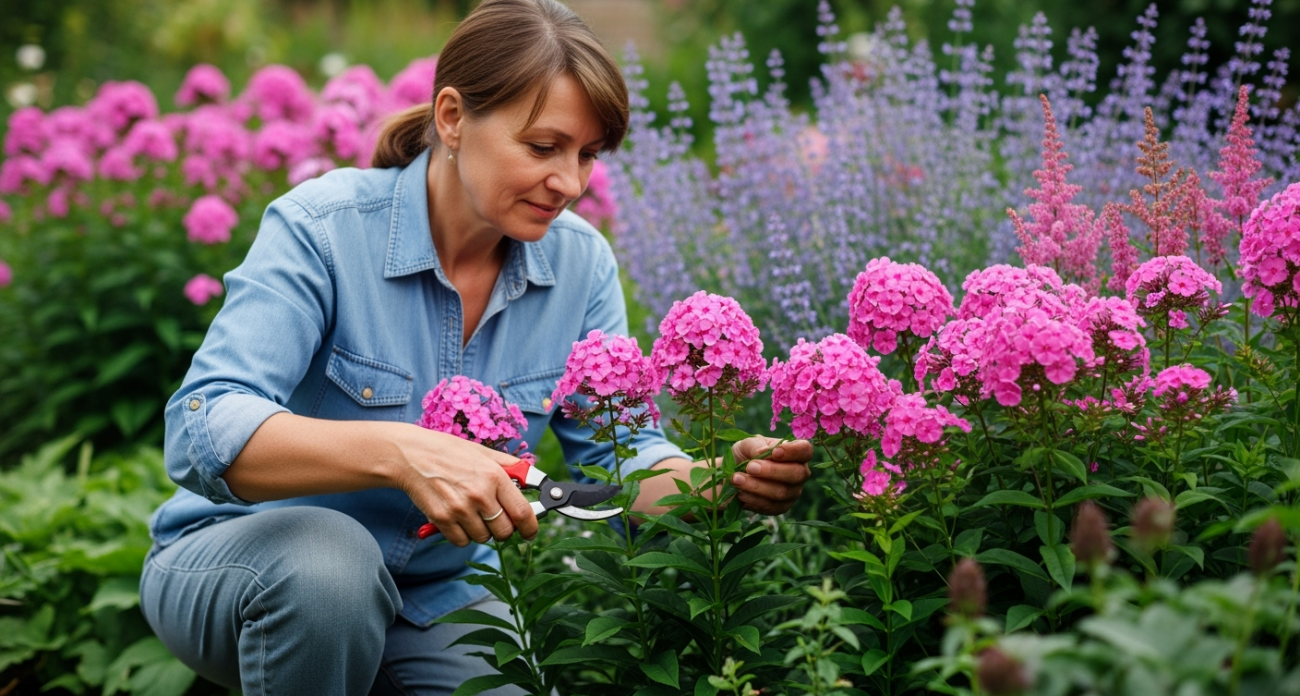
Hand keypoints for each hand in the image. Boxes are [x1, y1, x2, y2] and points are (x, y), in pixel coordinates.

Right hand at [391, 426, 537, 546]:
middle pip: (505, 531)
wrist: (411, 455)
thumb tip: (534, 479)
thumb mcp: (484, 453)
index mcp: (495, 476)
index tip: (530, 531)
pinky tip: (457, 518)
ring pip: (483, 538)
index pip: (523, 513)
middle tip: (496, 518)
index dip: (530, 527)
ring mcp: (459, 509)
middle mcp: (479, 494)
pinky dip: (462, 535)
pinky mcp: (441, 519)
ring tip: (472, 512)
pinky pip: (462, 541)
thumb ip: (511, 467)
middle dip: (504, 529)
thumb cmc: (449, 452)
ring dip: (482, 530)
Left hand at [730, 436, 812, 515]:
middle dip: (772, 471)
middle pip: (797, 474)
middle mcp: (799, 473)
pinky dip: (753, 499)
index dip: (793, 452)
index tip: (774, 452)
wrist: (732, 476)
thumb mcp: (747, 444)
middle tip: (750, 467)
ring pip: (781, 492)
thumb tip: (764, 453)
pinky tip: (740, 493)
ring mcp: (792, 493)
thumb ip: (756, 446)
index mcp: (795, 453)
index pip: (805, 450)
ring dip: (757, 486)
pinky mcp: (780, 508)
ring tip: (737, 479)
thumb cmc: (745, 455)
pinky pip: (771, 506)